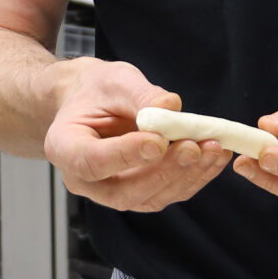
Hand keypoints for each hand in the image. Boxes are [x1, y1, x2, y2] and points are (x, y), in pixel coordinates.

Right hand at [44, 61, 230, 212]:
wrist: (93, 103)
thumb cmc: (96, 90)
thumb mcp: (114, 80)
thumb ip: (141, 95)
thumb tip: (171, 107)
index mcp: (64, 147)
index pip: (91, 162)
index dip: (126, 155)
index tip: (158, 141)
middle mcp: (84, 180)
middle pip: (123, 192)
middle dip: (164, 172)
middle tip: (193, 147)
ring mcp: (111, 191)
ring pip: (150, 198)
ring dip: (186, 176)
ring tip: (212, 148)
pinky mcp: (139, 193)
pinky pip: (167, 193)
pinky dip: (194, 176)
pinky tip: (214, 155)